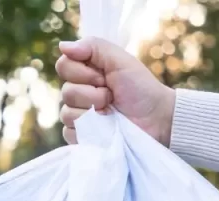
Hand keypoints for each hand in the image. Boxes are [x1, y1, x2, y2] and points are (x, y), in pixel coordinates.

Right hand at [56, 37, 175, 146]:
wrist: (156, 119)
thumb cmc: (140, 88)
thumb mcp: (120, 60)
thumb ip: (92, 47)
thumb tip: (62, 46)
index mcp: (86, 72)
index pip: (63, 66)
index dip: (83, 73)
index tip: (105, 77)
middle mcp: (79, 93)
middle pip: (66, 92)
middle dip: (93, 94)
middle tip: (112, 96)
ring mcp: (79, 117)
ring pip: (67, 114)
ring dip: (93, 113)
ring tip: (111, 113)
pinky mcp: (81, 137)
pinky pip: (69, 133)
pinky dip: (88, 131)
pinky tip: (104, 128)